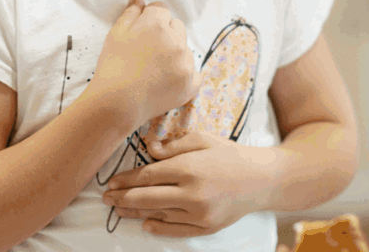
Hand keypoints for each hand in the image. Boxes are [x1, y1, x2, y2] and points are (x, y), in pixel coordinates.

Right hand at [86, 0, 200, 128]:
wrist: (117, 103)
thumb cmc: (113, 65)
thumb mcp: (116, 33)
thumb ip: (131, 13)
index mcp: (158, 24)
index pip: (161, 10)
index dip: (151, 19)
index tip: (142, 32)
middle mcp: (177, 40)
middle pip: (177, 27)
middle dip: (166, 33)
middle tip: (148, 51)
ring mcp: (186, 63)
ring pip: (185, 49)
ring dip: (175, 54)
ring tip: (155, 69)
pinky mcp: (191, 84)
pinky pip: (194, 73)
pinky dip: (184, 76)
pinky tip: (167, 81)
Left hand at [102, 132, 270, 237]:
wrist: (262, 179)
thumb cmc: (230, 155)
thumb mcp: (203, 139)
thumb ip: (173, 145)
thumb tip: (148, 150)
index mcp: (189, 167)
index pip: (147, 175)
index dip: (125, 179)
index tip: (111, 181)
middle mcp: (192, 192)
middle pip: (146, 197)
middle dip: (122, 198)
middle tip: (106, 198)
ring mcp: (200, 213)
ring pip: (158, 214)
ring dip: (135, 212)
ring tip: (119, 209)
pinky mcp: (207, 227)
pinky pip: (176, 230)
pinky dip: (158, 227)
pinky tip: (145, 223)